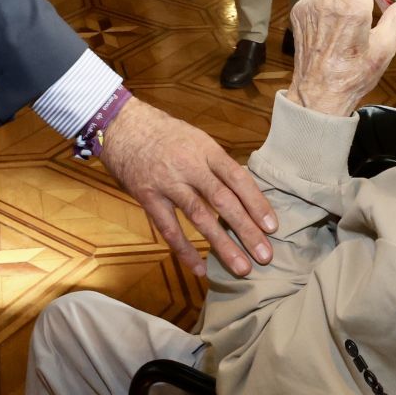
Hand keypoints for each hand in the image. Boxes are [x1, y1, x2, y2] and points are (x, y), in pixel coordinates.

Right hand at [98, 98, 277, 277]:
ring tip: (242, 267)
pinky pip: (169, 228)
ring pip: (200, 217)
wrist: (123, 125)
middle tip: (265, 255)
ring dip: (223, 245)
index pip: (237, 177)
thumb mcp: (196, 139)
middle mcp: (190, 166)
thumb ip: (216, 164)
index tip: (272, 226)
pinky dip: (185, 250)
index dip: (256, 202)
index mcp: (206, 150)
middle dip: (246, 230)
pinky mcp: (148, 197)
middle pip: (223, 200)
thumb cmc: (165, 133)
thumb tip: (243, 192)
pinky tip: (200, 268)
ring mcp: (168, 183)